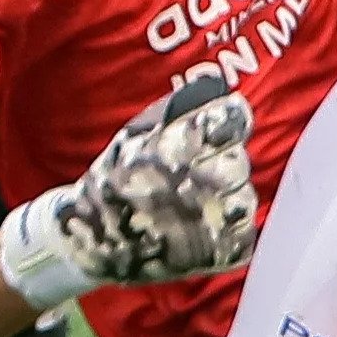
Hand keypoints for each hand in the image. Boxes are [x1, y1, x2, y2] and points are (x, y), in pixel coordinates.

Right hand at [0, 81, 257, 306]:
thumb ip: (179, 107)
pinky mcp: (223, 252)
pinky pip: (243, 233)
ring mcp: (215, 218)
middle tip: (190, 176)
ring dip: (224, 199)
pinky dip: (228, 231)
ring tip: (189, 206)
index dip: (226, 121)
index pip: (233, 118)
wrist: (93, 239)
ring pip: (243, 196)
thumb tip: (216, 84)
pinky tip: (198, 228)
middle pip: (239, 159)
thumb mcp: (136, 131)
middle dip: (220, 163)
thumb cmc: (116, 177)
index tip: (214, 129)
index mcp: (182, 143)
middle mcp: (203, 178)